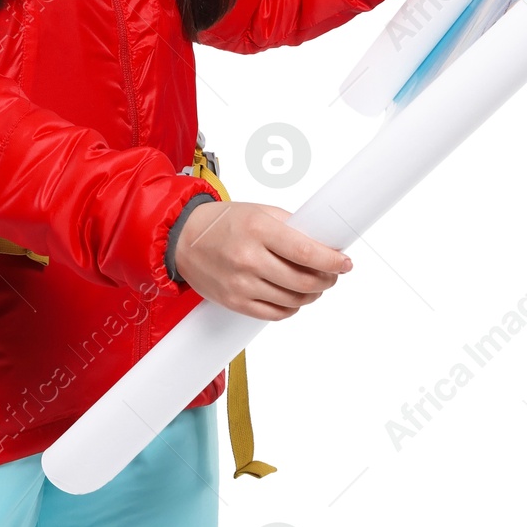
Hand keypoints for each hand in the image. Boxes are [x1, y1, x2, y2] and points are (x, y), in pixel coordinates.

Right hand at [174, 200, 351, 320]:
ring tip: (313, 284)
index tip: (345, 262)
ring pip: (294, 301)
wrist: (182, 239)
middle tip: (332, 273)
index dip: (332, 261)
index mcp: (258, 230)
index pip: (307, 252)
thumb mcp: (258, 212)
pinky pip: (276, 314)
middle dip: (327, 279)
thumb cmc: (222, 223)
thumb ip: (291, 226)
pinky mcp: (235, 302)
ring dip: (312, 294)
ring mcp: (241, 284)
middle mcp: (249, 259)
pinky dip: (291, 307)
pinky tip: (292, 296)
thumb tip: (324, 243)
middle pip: (305, 281)